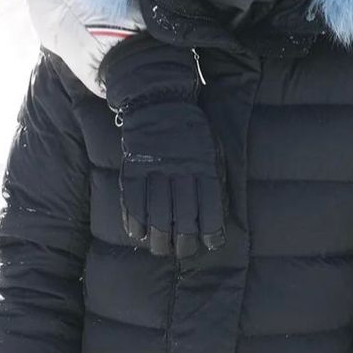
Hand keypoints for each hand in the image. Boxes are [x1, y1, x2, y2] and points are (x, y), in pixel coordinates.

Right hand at [102, 35, 225, 256]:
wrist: (159, 101)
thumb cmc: (193, 129)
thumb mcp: (214, 148)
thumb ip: (216, 177)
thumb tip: (220, 212)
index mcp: (205, 165)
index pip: (210, 207)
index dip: (211, 230)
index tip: (211, 244)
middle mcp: (181, 171)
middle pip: (183, 216)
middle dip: (184, 240)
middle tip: (183, 251)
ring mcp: (155, 171)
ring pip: (157, 215)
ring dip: (159, 237)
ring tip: (161, 248)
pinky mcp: (133, 169)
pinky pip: (133, 202)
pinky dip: (134, 222)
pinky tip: (138, 234)